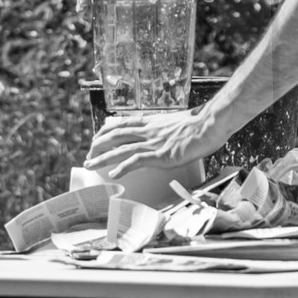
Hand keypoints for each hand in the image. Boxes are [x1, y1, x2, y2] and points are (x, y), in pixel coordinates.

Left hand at [85, 108, 219, 175]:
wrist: (210, 124)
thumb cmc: (199, 126)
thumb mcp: (176, 124)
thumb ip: (165, 130)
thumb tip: (164, 136)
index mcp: (152, 122)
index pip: (122, 124)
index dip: (106, 131)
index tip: (96, 139)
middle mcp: (148, 131)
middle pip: (115, 136)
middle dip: (98, 146)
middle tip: (88, 156)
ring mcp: (153, 143)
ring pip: (120, 149)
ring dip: (102, 157)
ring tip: (90, 165)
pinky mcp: (161, 155)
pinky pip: (137, 161)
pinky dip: (123, 167)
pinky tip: (113, 174)